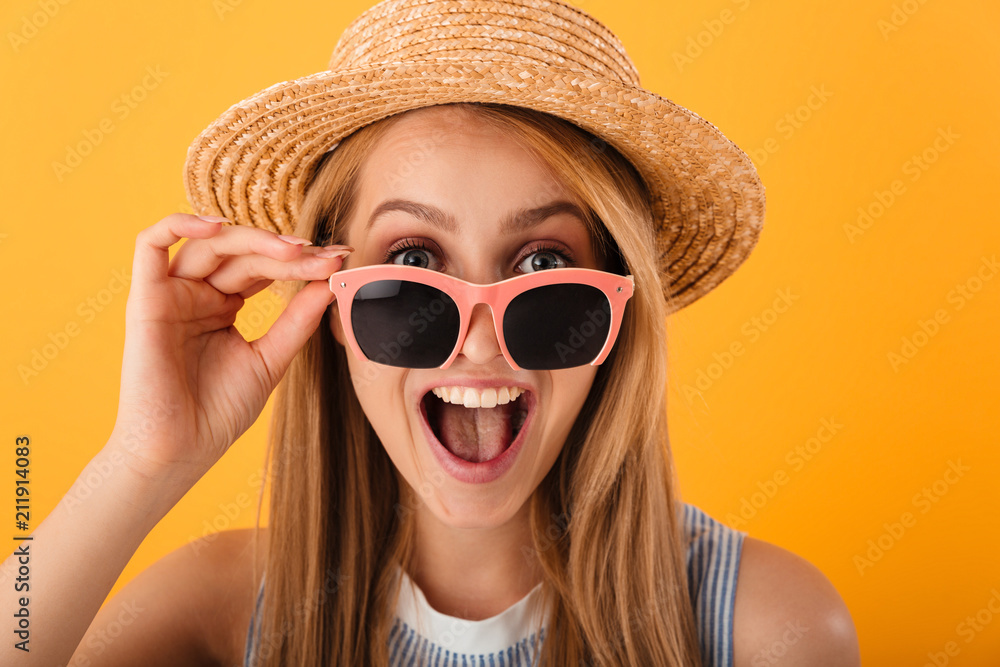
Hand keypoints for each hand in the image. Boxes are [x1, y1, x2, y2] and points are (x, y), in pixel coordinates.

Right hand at [109, 213, 348, 486]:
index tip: (340, 259)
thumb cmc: (219, 413)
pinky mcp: (145, 299)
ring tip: (293, 249)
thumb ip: (297, 321)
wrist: (180, 452)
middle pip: (243, 254)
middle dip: (287, 252)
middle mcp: (196, 294)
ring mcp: (171, 294)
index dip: (301, 261)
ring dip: (254, 240)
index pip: (264, 268)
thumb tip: (330, 284)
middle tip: (325, 256)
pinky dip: (179, 223)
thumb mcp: (270, 360)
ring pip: (209, 244)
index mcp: (222, 305)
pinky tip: (217, 225)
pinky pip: (149, 244)